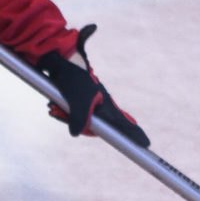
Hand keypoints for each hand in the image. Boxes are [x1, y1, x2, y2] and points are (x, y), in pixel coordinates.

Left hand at [37, 25, 148, 146]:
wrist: (61, 58)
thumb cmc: (73, 78)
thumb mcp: (77, 100)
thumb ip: (78, 119)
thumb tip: (75, 134)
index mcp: (106, 104)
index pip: (122, 123)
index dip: (134, 134)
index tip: (146, 143)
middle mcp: (101, 103)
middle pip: (97, 126)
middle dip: (79, 126)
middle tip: (63, 116)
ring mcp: (90, 102)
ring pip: (80, 120)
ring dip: (65, 116)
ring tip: (54, 108)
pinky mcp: (79, 99)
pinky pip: (71, 113)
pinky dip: (62, 112)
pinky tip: (53, 106)